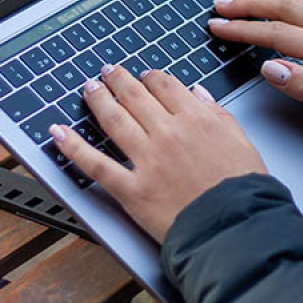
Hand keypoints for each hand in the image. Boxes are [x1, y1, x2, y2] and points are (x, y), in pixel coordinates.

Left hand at [50, 66, 266, 242]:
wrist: (236, 230)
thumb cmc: (245, 191)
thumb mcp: (242, 142)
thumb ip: (218, 114)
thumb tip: (199, 93)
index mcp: (197, 119)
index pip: (166, 85)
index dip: (150, 77)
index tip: (143, 76)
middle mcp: (169, 133)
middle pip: (135, 96)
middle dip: (118, 80)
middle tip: (107, 72)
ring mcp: (147, 160)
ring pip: (114, 120)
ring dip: (97, 100)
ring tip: (88, 88)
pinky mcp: (131, 190)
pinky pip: (95, 164)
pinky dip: (72, 146)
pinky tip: (58, 133)